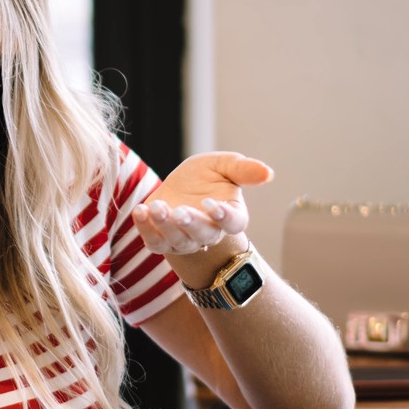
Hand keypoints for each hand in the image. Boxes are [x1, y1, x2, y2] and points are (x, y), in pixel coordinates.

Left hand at [131, 151, 272, 257]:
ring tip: (156, 207)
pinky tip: (140, 211)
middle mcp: (209, 232)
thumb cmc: (206, 176)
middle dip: (191, 224)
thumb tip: (268, 173)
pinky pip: (155, 243)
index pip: (232, 223)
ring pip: (178, 241)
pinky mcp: (162, 241)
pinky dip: (145, 229)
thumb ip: (243, 169)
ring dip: (165, 226)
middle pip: (204, 235)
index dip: (223, 216)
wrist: (179, 188)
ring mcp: (184, 240)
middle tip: (180, 212)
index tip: (210, 204)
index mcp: (231, 215)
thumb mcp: (223, 165)